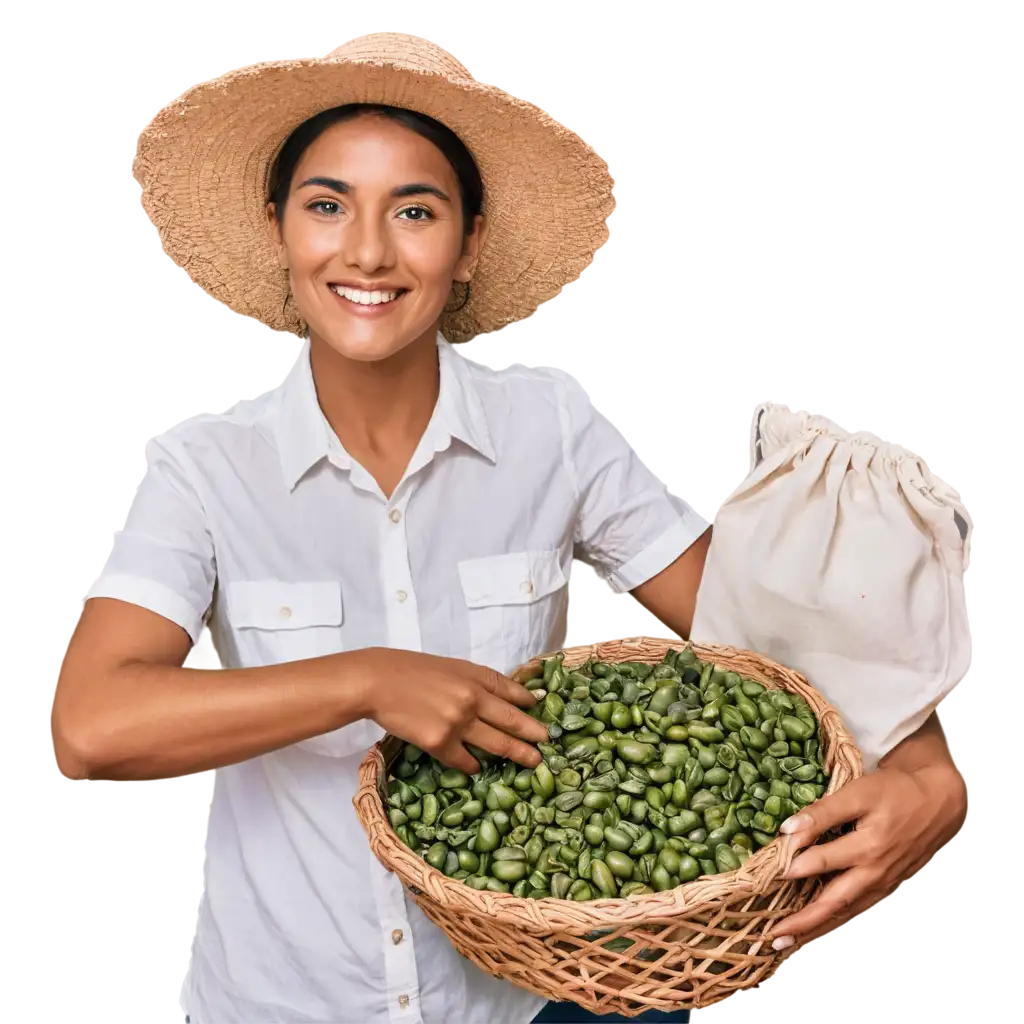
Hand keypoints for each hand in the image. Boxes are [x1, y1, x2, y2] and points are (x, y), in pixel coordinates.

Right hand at [356, 648, 548, 773]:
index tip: (543, 713)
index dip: (530, 704)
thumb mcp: (451, 667)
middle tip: (550, 743)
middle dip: (534, 734)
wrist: (378, 681)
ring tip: (533, 762)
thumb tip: (505, 696)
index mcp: (476, 676)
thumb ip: (477, 681)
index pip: (512, 691)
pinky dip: (474, 765)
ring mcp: (458, 722)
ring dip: (517, 754)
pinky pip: (465, 760)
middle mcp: (473, 698)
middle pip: (512, 720)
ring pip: (496, 744)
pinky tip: (478, 768)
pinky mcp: (440, 743)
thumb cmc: (412, 671)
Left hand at [769, 762, 965, 948]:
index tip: (766, 875)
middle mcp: (875, 873)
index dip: (792, 868)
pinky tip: (816, 921)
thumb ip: (823, 812)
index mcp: (868, 849)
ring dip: (816, 926)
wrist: (936, 799)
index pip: (821, 862)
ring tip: (787, 940)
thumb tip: (788, 829)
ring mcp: (881, 882)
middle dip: (802, 922)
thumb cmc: (894, 791)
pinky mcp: (885, 883)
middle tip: (772, 937)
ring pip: (844, 910)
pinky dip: (833, 916)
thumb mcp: (858, 793)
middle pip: (833, 903)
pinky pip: (855, 906)